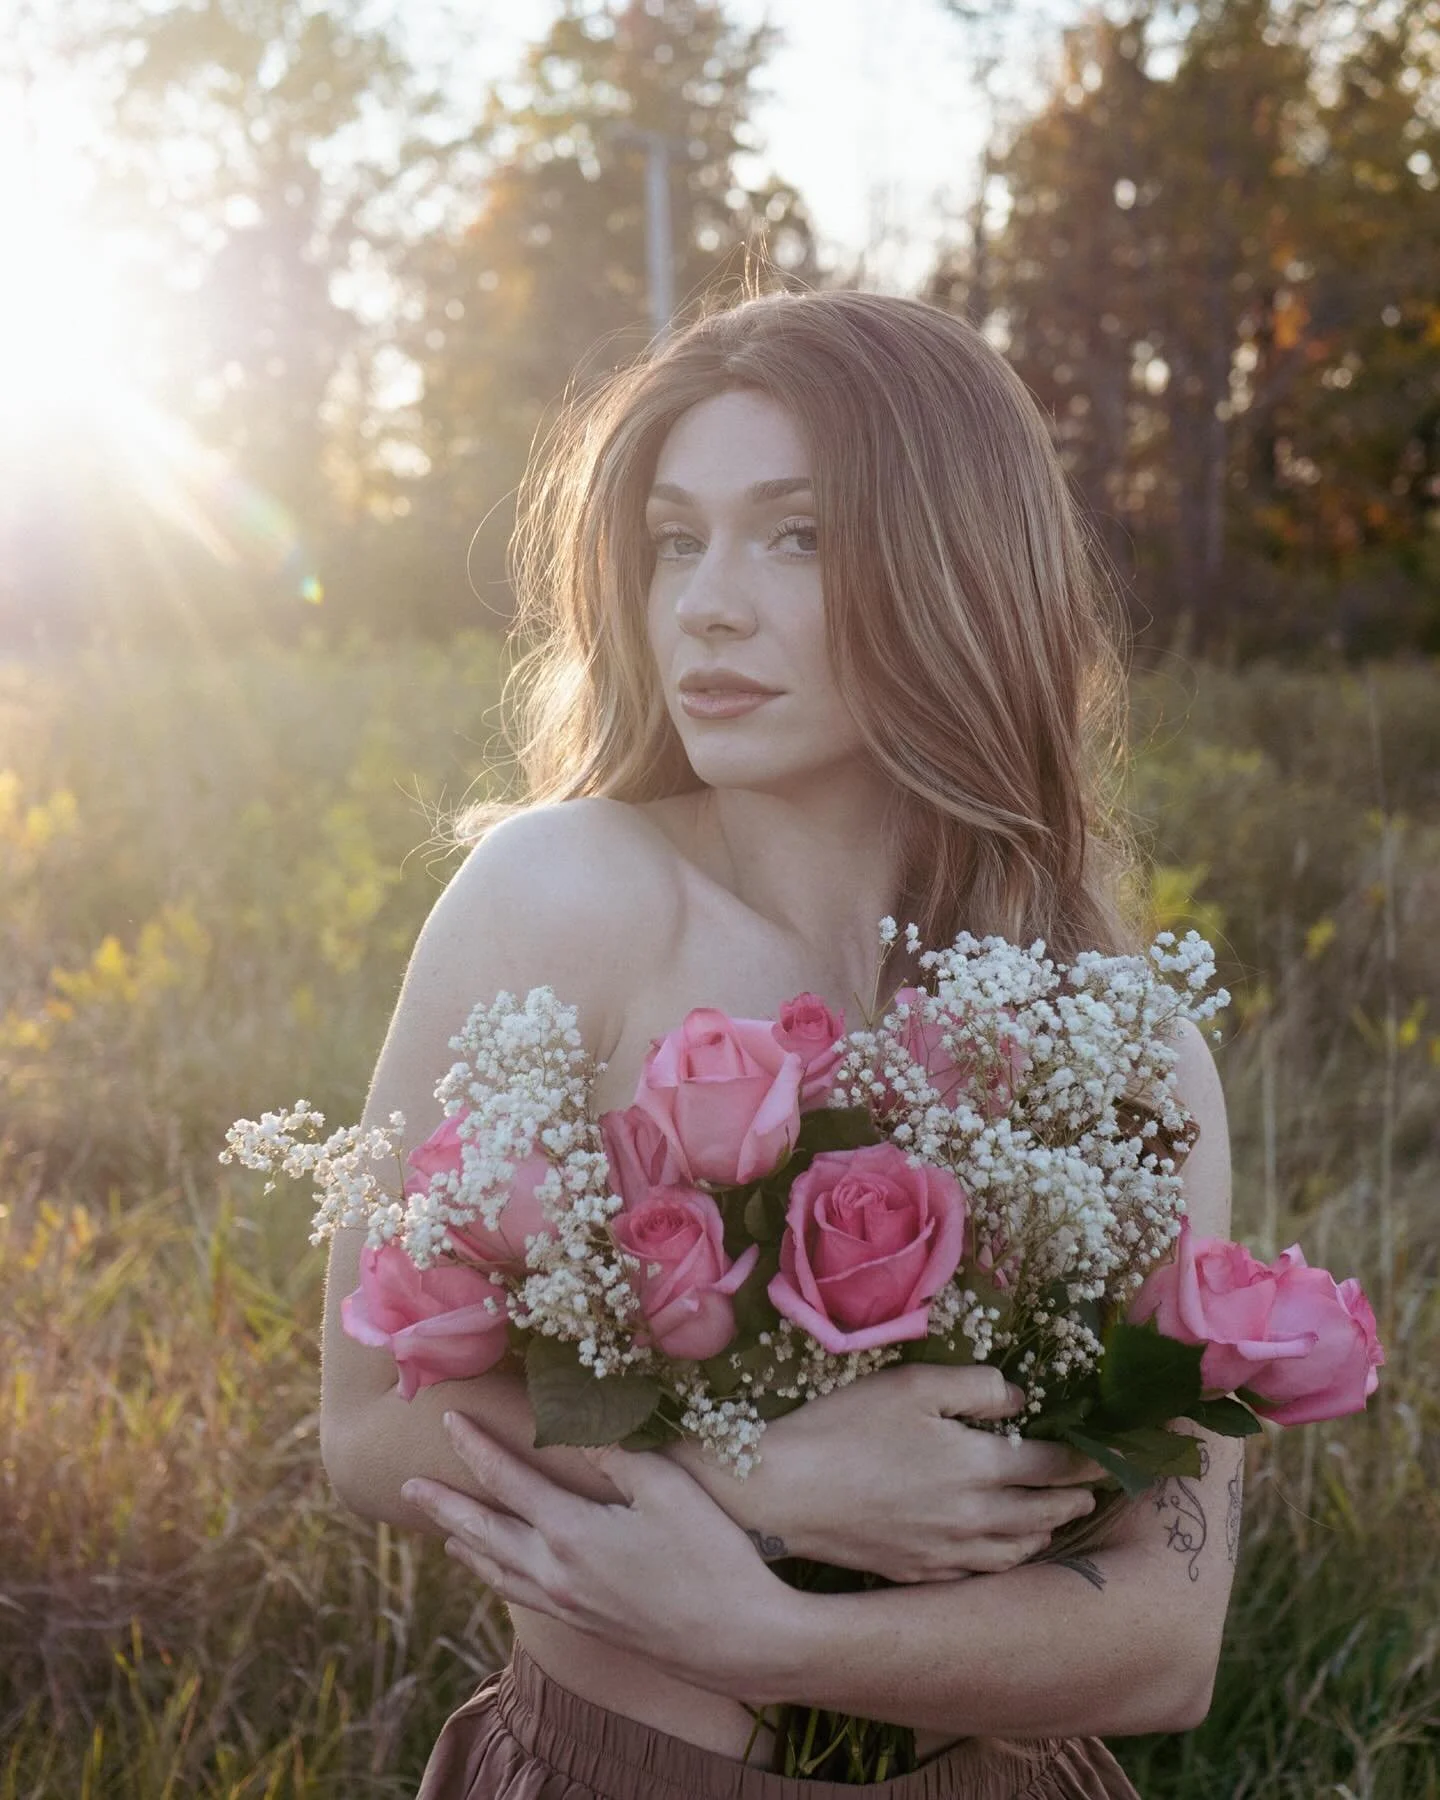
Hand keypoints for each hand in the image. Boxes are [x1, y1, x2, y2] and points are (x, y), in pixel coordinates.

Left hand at [401, 1411, 805, 1700]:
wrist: (737, 1639)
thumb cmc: (711, 1555)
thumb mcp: (668, 1488)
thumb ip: (615, 1454)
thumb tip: (574, 1425)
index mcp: (571, 1533)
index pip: (508, 1481)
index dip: (475, 1448)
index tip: (447, 1420)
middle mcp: (556, 1572)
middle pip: (485, 1533)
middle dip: (445, 1508)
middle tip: (408, 1489)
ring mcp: (569, 1604)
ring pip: (499, 1572)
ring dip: (466, 1547)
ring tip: (443, 1534)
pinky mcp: (587, 1623)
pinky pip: (523, 1596)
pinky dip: (498, 1578)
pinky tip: (502, 1574)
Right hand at [724, 1364, 1102, 1581]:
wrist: (786, 1492)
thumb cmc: (847, 1427)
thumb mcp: (912, 1384)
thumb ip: (976, 1387)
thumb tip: (1021, 1400)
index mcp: (979, 1467)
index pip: (1052, 1468)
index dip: (1086, 1462)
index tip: (1111, 1458)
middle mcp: (974, 1517)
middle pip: (1041, 1515)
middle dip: (1073, 1501)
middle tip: (1094, 1493)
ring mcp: (946, 1551)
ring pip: (1015, 1550)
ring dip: (1044, 1534)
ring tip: (1055, 1522)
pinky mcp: (917, 1571)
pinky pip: (979, 1572)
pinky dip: (1004, 1561)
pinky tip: (1000, 1552)